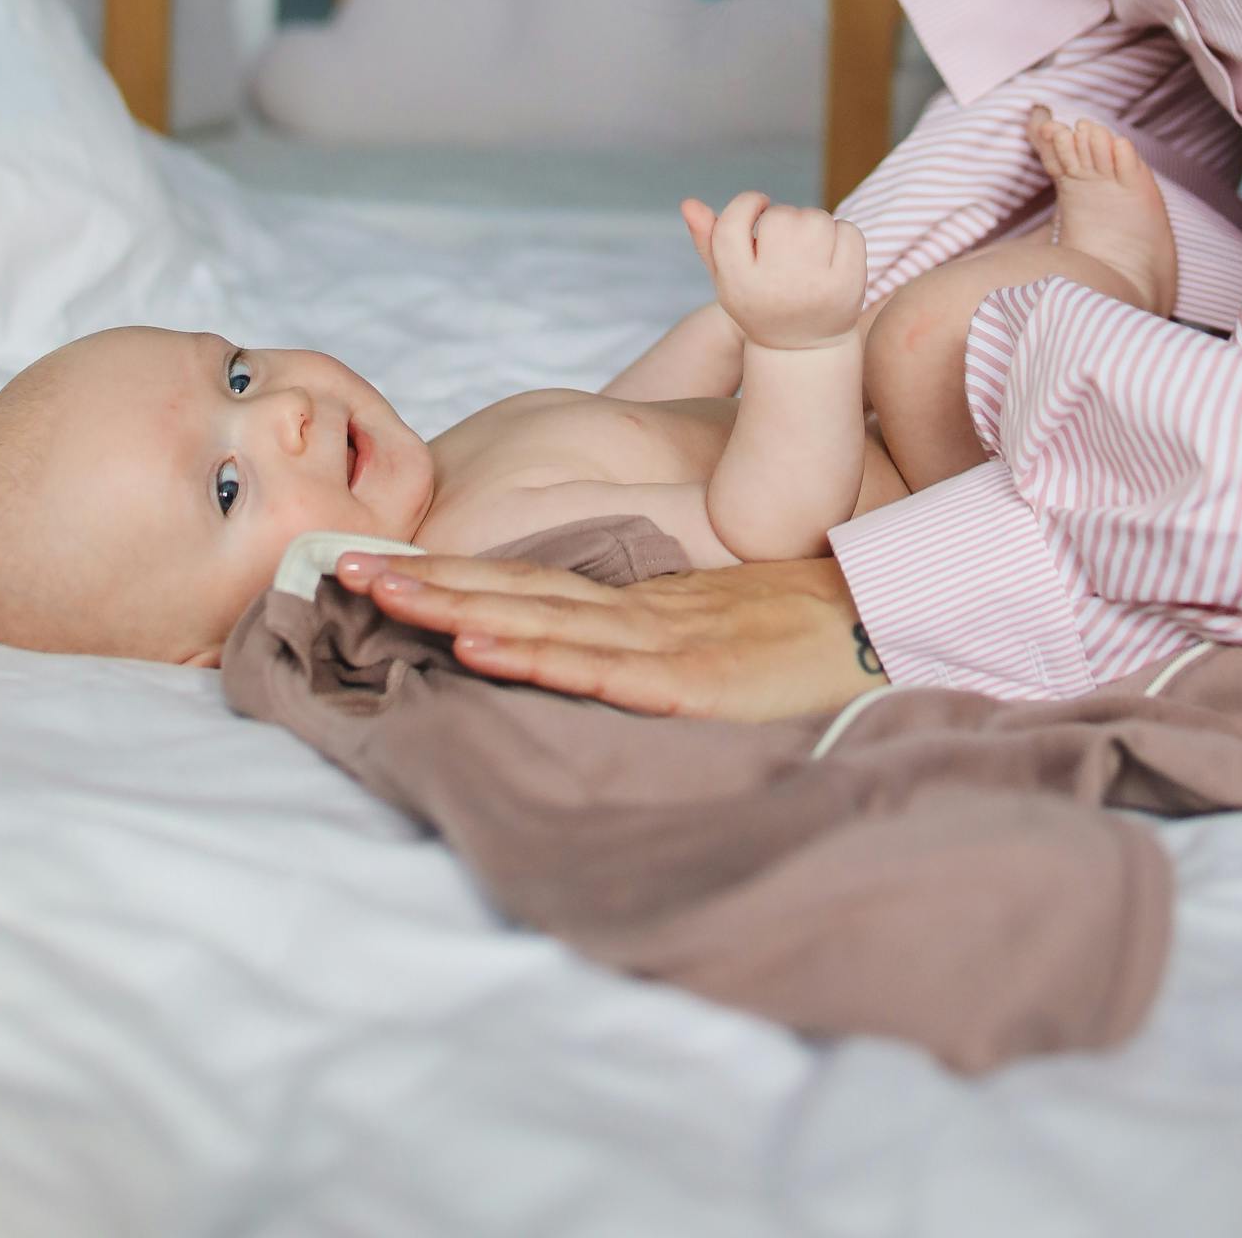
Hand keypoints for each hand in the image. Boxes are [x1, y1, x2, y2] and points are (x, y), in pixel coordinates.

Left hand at [329, 547, 888, 720]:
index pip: (526, 583)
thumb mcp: (721, 623)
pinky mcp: (696, 680)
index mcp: (642, 602)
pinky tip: (481, 645)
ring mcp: (668, 643)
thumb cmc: (813, 633)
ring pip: (540, 622)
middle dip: (423, 580)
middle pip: (514, 592)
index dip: (449, 571)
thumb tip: (581, 638)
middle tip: (338, 566)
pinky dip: (536, 655)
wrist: (903, 631)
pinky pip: (602, 668)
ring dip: (453, 607)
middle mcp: (642, 613)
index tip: (374, 561)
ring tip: (382, 594)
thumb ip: (656, 628)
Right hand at [680, 191, 866, 348]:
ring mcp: (815, 286)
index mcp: (738, 284)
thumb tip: (688, 203)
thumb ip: (708, 240)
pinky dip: (842, 234)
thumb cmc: (759, 301)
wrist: (804, 347)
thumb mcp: (727, 278)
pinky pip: (848, 230)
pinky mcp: (849, 285)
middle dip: (784, 217)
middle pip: (780, 216)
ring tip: (808, 249)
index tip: (759, 204)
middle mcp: (775, 285)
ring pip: (816, 218)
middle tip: (786, 240)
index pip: (733, 223)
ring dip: (813, 224)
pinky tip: (832, 255)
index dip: (747, 203)